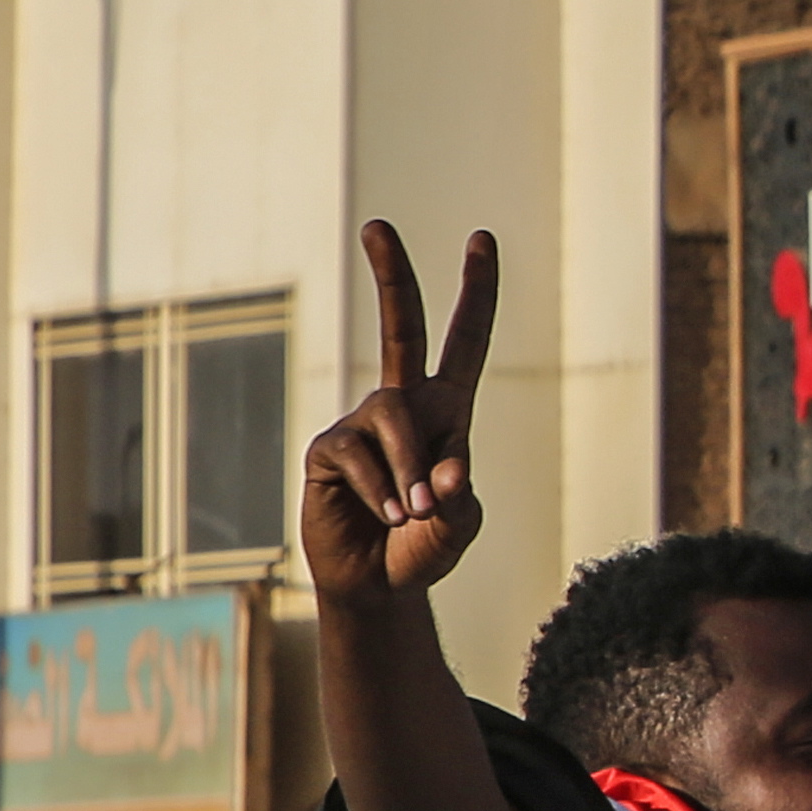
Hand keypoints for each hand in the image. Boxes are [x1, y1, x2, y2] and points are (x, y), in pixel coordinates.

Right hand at [302, 222, 496, 609]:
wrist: (379, 585)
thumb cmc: (426, 548)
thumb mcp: (460, 527)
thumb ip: (461, 500)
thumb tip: (447, 471)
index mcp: (449, 410)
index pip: (466, 342)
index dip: (477, 293)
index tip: (482, 239)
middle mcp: (404, 404)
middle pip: (401, 328)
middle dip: (391, 276)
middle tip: (376, 225)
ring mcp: (363, 423)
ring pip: (393, 418)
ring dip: (410, 472)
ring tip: (414, 515)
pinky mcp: (330, 450)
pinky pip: (359, 455)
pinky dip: (382, 490)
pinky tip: (388, 516)